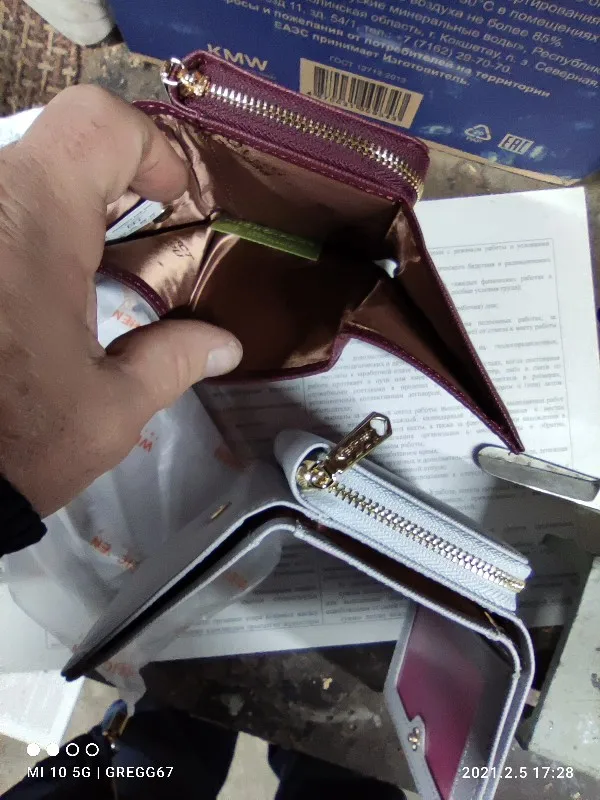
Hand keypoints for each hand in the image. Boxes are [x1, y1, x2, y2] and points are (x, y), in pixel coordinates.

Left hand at [0, 85, 241, 516]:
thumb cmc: (11, 442)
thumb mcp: (109, 410)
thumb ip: (173, 361)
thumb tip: (223, 345)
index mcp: (33, 222)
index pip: (96, 123)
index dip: (147, 147)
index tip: (167, 197)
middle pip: (55, 145)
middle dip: (107, 186)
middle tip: (136, 242)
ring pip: (14, 177)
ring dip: (59, 213)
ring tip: (85, 276)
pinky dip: (22, 236)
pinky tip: (33, 295)